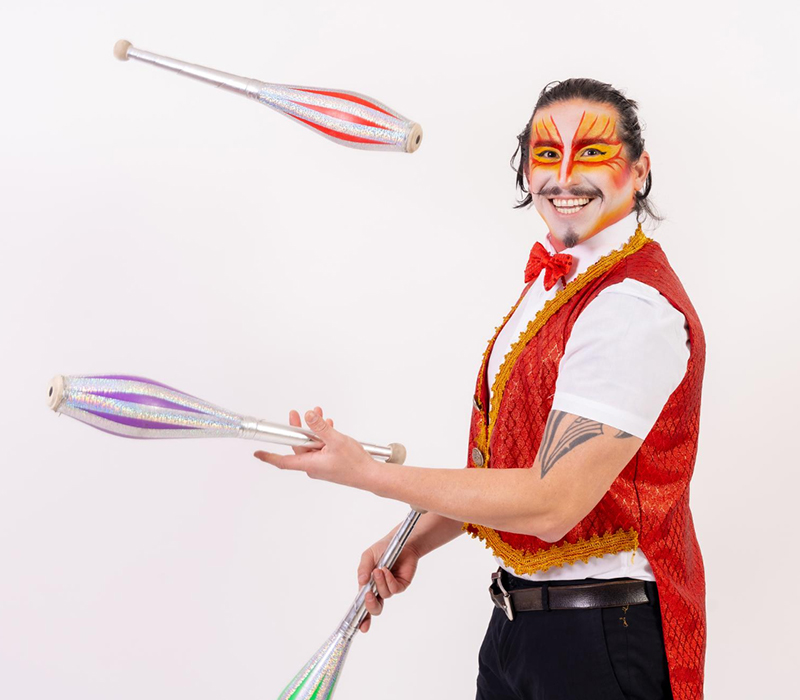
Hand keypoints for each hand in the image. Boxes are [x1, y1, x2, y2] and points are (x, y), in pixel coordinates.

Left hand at [253, 407, 377, 489]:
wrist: (370, 475)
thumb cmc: (355, 464)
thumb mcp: (337, 440)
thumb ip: (320, 428)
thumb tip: (308, 416)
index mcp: (310, 464)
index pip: (283, 461)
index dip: (268, 456)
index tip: (257, 453)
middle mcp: (313, 467)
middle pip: (299, 446)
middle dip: (300, 429)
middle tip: (298, 415)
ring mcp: (321, 466)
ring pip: (312, 446)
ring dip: (315, 431)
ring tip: (320, 416)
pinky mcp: (329, 464)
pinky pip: (320, 449)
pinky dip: (323, 438)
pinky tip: (329, 428)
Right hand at [357, 529, 419, 632]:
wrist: (400, 541)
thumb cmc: (383, 548)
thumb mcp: (368, 556)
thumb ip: (363, 568)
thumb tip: (361, 581)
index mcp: (368, 586)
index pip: (363, 605)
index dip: (362, 619)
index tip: (361, 628)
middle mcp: (379, 590)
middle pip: (376, 608)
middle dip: (371, 605)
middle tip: (369, 595)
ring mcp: (390, 588)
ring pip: (384, 595)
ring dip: (380, 583)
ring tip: (378, 570)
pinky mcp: (401, 585)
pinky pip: (394, 589)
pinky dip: (389, 580)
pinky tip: (386, 570)